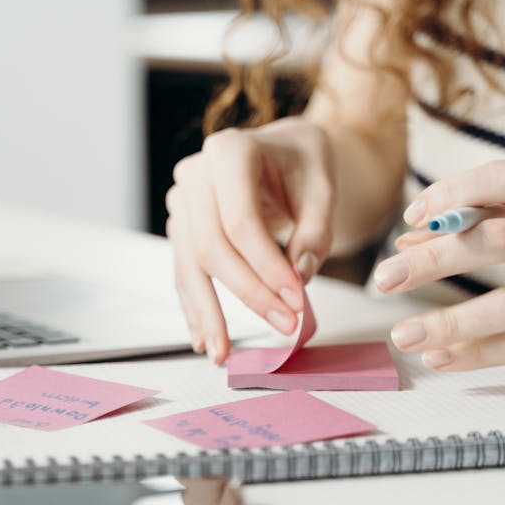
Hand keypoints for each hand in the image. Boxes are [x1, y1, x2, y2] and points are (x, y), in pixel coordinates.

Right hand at [166, 117, 334, 364]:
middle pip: (211, 247)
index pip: (240, 222)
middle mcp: (195, 175)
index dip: (267, 268)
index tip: (296, 302)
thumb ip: (316, 230)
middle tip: (283, 326)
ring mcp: (182, 202)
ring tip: (222, 353)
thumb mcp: (323, 185)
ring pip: (189, 266)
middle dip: (247, 294)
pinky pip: (184, 272)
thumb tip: (299, 276)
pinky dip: (195, 308)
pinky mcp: (181, 228)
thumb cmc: (302, 163)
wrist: (281, 150)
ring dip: (207, 314)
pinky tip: (203, 338)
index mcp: (229, 151)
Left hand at [373, 160, 504, 369]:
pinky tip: (442, 357)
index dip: (454, 193)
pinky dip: (479, 354)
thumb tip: (408, 242)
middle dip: (434, 260)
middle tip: (385, 279)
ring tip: (404, 335)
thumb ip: (485, 224)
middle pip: (499, 240)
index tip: (412, 216)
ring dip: (449, 321)